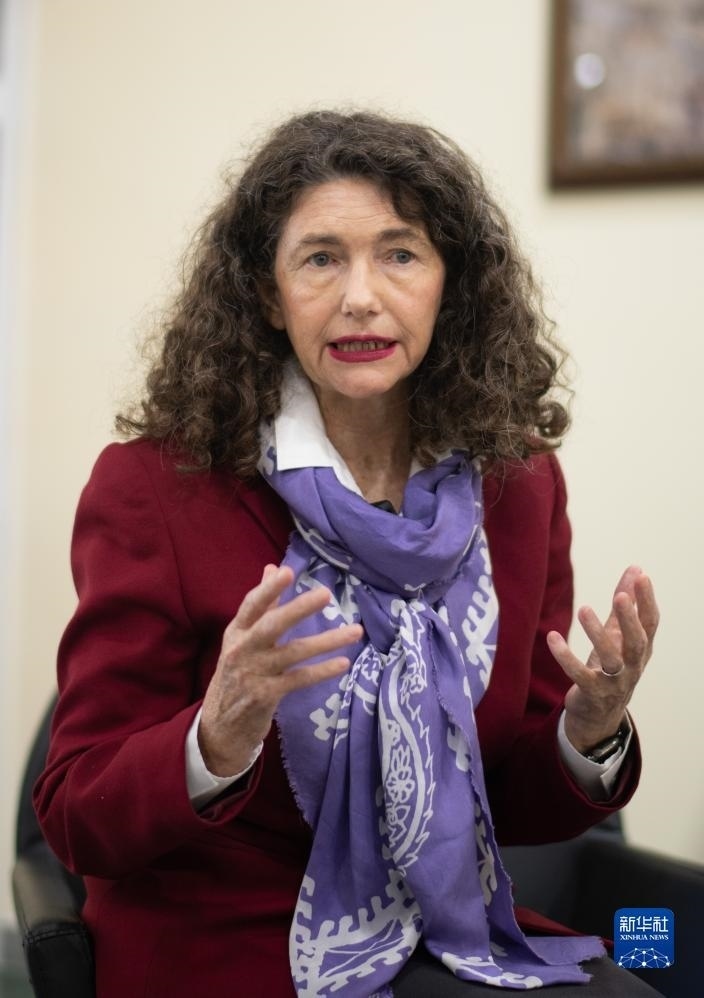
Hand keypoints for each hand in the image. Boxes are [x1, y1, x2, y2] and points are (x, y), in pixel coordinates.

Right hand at [199, 565, 362, 775]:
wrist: (219, 727)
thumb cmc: (236, 674)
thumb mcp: (241, 639)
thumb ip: (260, 605)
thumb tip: (273, 567)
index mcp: (237, 632)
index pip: (251, 606)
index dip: (269, 589)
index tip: (287, 572)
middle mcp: (243, 650)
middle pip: (272, 625)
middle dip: (298, 609)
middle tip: (325, 594)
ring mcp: (254, 673)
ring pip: (294, 652)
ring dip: (327, 641)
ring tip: (356, 631)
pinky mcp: (266, 695)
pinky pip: (299, 679)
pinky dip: (322, 671)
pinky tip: (343, 663)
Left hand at [546, 566, 658, 753]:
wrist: (599, 715)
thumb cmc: (610, 666)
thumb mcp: (618, 634)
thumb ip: (625, 604)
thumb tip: (636, 569)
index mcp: (640, 649)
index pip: (650, 623)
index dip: (647, 600)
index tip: (642, 576)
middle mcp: (632, 666)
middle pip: (636, 643)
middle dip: (629, 619)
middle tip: (620, 596)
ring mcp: (614, 682)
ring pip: (611, 659)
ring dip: (597, 634)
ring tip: (584, 609)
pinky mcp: (592, 693)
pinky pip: (579, 675)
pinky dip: (566, 657)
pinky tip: (552, 638)